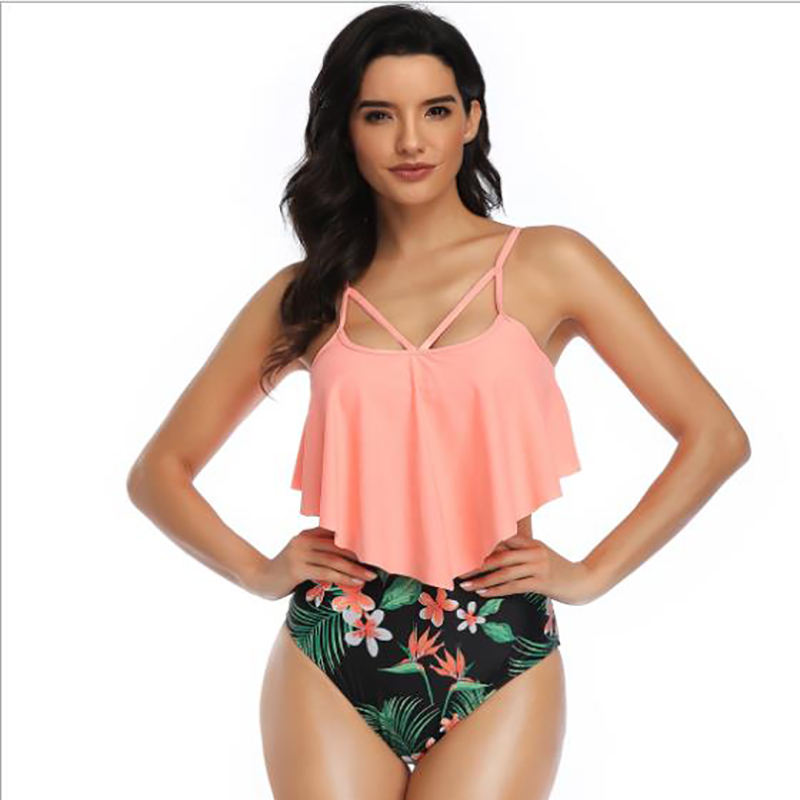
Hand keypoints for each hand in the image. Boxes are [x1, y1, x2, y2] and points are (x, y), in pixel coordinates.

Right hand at [245, 527, 377, 600]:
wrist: (260, 579)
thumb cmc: (286, 571)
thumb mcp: (303, 556)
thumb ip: (320, 552)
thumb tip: (349, 558)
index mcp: (308, 533)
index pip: (337, 534)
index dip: (357, 541)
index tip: (375, 548)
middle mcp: (304, 540)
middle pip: (339, 546)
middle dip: (361, 556)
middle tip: (379, 563)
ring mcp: (300, 553)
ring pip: (335, 560)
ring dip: (356, 569)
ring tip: (371, 575)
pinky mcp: (298, 568)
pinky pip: (326, 573)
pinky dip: (343, 578)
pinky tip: (356, 583)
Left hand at [456, 534, 598, 605]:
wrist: (584, 581)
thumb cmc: (558, 570)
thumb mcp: (541, 556)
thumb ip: (522, 554)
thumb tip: (496, 558)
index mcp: (532, 543)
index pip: (502, 541)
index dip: (483, 548)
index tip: (464, 554)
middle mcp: (534, 551)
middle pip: (499, 557)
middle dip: (476, 565)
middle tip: (459, 571)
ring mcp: (538, 566)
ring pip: (504, 573)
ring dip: (483, 580)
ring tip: (467, 585)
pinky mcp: (541, 582)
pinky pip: (513, 586)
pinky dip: (496, 590)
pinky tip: (484, 593)